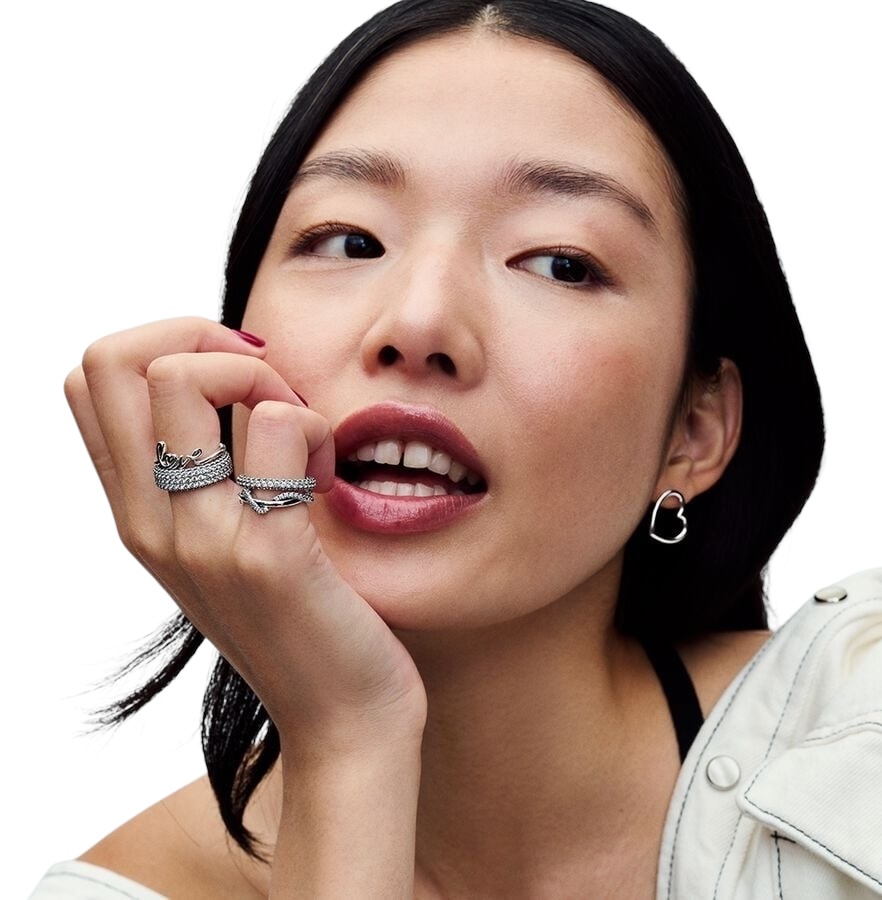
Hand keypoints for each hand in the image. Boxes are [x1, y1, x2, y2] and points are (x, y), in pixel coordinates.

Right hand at [65, 318, 425, 754]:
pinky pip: (279, 425)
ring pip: (185, 376)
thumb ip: (208, 474)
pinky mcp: (268, 555)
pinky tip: (329, 478)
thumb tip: (231, 372)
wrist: (344, 723)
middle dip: (203, 338)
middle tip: (269, 390)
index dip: (165, 345)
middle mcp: (150, 525)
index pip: (89, 379)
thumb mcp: (229, 545)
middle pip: (114, 358)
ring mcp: (201, 540)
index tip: (236, 382)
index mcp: (138, 515)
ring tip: (303, 440)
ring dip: (264, 380)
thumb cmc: (302, 623)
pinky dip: (316, 427)